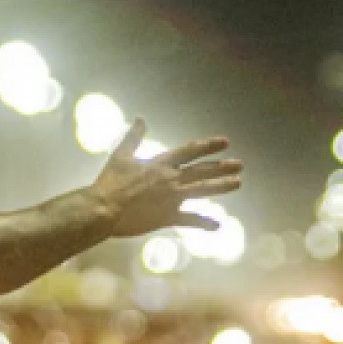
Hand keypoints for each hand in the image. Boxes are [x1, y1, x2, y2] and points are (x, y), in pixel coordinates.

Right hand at [89, 119, 242, 236]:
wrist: (103, 209)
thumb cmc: (110, 182)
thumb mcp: (121, 155)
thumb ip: (134, 137)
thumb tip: (140, 118)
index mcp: (160, 163)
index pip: (190, 151)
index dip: (208, 146)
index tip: (225, 142)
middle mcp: (171, 179)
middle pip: (201, 171)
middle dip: (221, 167)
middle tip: (239, 165)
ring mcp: (171, 198)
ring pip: (202, 190)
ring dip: (221, 186)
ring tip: (237, 183)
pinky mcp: (167, 217)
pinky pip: (190, 219)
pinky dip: (204, 222)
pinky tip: (218, 225)